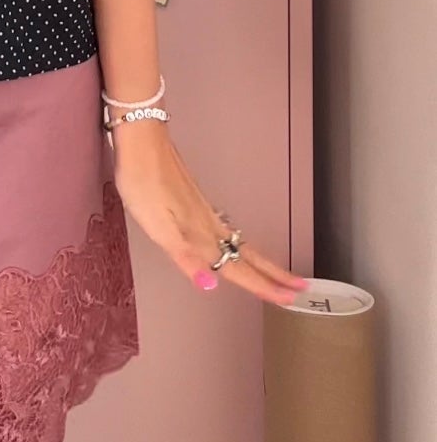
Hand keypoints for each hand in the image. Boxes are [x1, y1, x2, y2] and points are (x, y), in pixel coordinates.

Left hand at [108, 120, 308, 305]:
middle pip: (249, 256)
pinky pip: (228, 231)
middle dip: (274, 275)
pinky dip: (242, 246)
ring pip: (241, 243)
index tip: (290, 300)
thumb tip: (211, 286)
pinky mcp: (196, 201)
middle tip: (299, 289)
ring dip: (261, 262)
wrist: (142, 141)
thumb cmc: (145, 184)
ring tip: (276, 274)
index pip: (238, 269)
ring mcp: (205, 212)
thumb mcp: (159, 226)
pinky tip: (234, 245)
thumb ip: (186, 258)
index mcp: (202, 236)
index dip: (263, 287)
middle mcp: (209, 225)